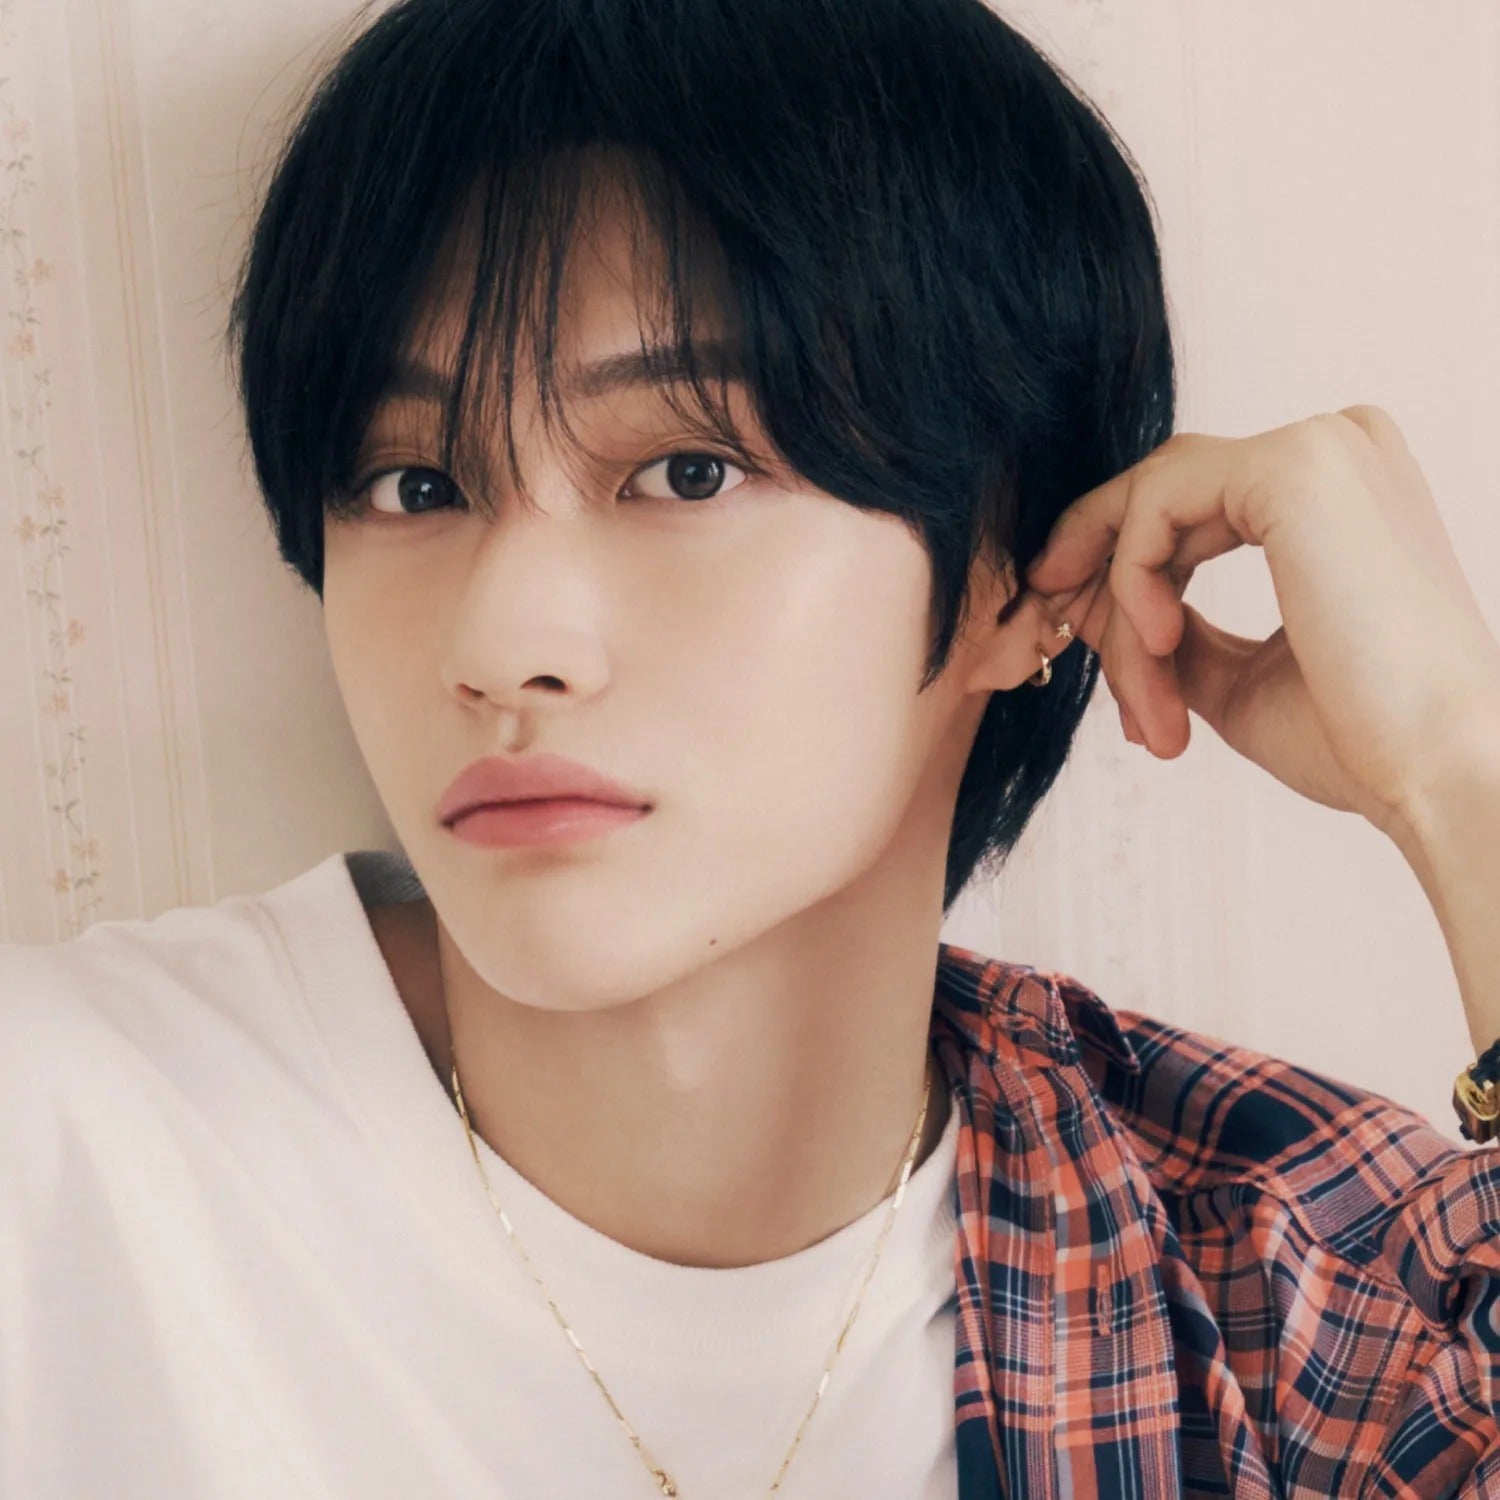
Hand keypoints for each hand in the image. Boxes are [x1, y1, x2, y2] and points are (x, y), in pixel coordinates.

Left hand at [1022, 406, 1499, 844]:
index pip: (1189, 502)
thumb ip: (1177, 629)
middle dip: (1094, 575)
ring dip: (1123, 612)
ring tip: (1148, 706)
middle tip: (1047, 636)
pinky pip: (1157, 506)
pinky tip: (1160, 649)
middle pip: (1160, 496)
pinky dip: (1134, 582)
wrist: (1436, 770)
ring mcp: (1319, 448)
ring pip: (1152, 508)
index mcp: (1334, 494)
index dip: (1113, 561)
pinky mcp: (1295, 466)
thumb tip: (1101, 609)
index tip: (1062, 621)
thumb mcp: (1238, 675)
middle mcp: (1334, 449)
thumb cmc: (1357, 736)